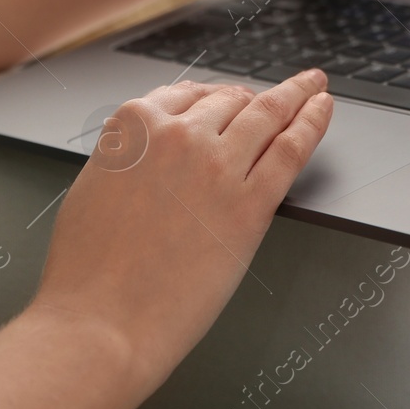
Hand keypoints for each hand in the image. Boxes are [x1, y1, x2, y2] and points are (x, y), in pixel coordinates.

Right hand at [31, 71, 333, 392]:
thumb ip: (129, 159)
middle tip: (274, 98)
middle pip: (229, 102)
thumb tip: (151, 156)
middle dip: (253, 99)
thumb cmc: (86, 272)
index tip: (228, 95)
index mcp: (134, 127)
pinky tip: (322, 109)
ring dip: (295, 94)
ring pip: (266, 114)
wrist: (100, 322)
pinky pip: (292, 148)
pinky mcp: (250, 204)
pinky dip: (313, 121)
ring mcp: (217, 166)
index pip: (186, 95)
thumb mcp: (94, 188)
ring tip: (312, 86)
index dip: (214, 94)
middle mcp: (178, 135)